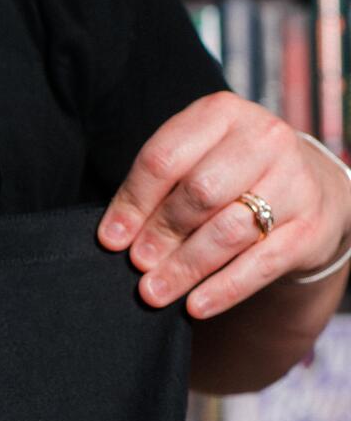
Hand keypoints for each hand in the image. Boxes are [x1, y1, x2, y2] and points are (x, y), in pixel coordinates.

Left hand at [96, 91, 350, 317]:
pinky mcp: (310, 226)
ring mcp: (293, 181)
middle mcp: (264, 139)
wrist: (306, 191)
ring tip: (154, 292)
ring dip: (185, 267)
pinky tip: (195, 306)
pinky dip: (224, 289)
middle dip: (161, 233)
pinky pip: (261, 264)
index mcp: (221, 114)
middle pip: (199, 193)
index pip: (165, 159)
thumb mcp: (194, 163)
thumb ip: (156, 190)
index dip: (133, 203)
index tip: (111, 239)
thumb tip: (115, 236)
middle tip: (138, 264)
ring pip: (228, 231)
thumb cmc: (230, 176)